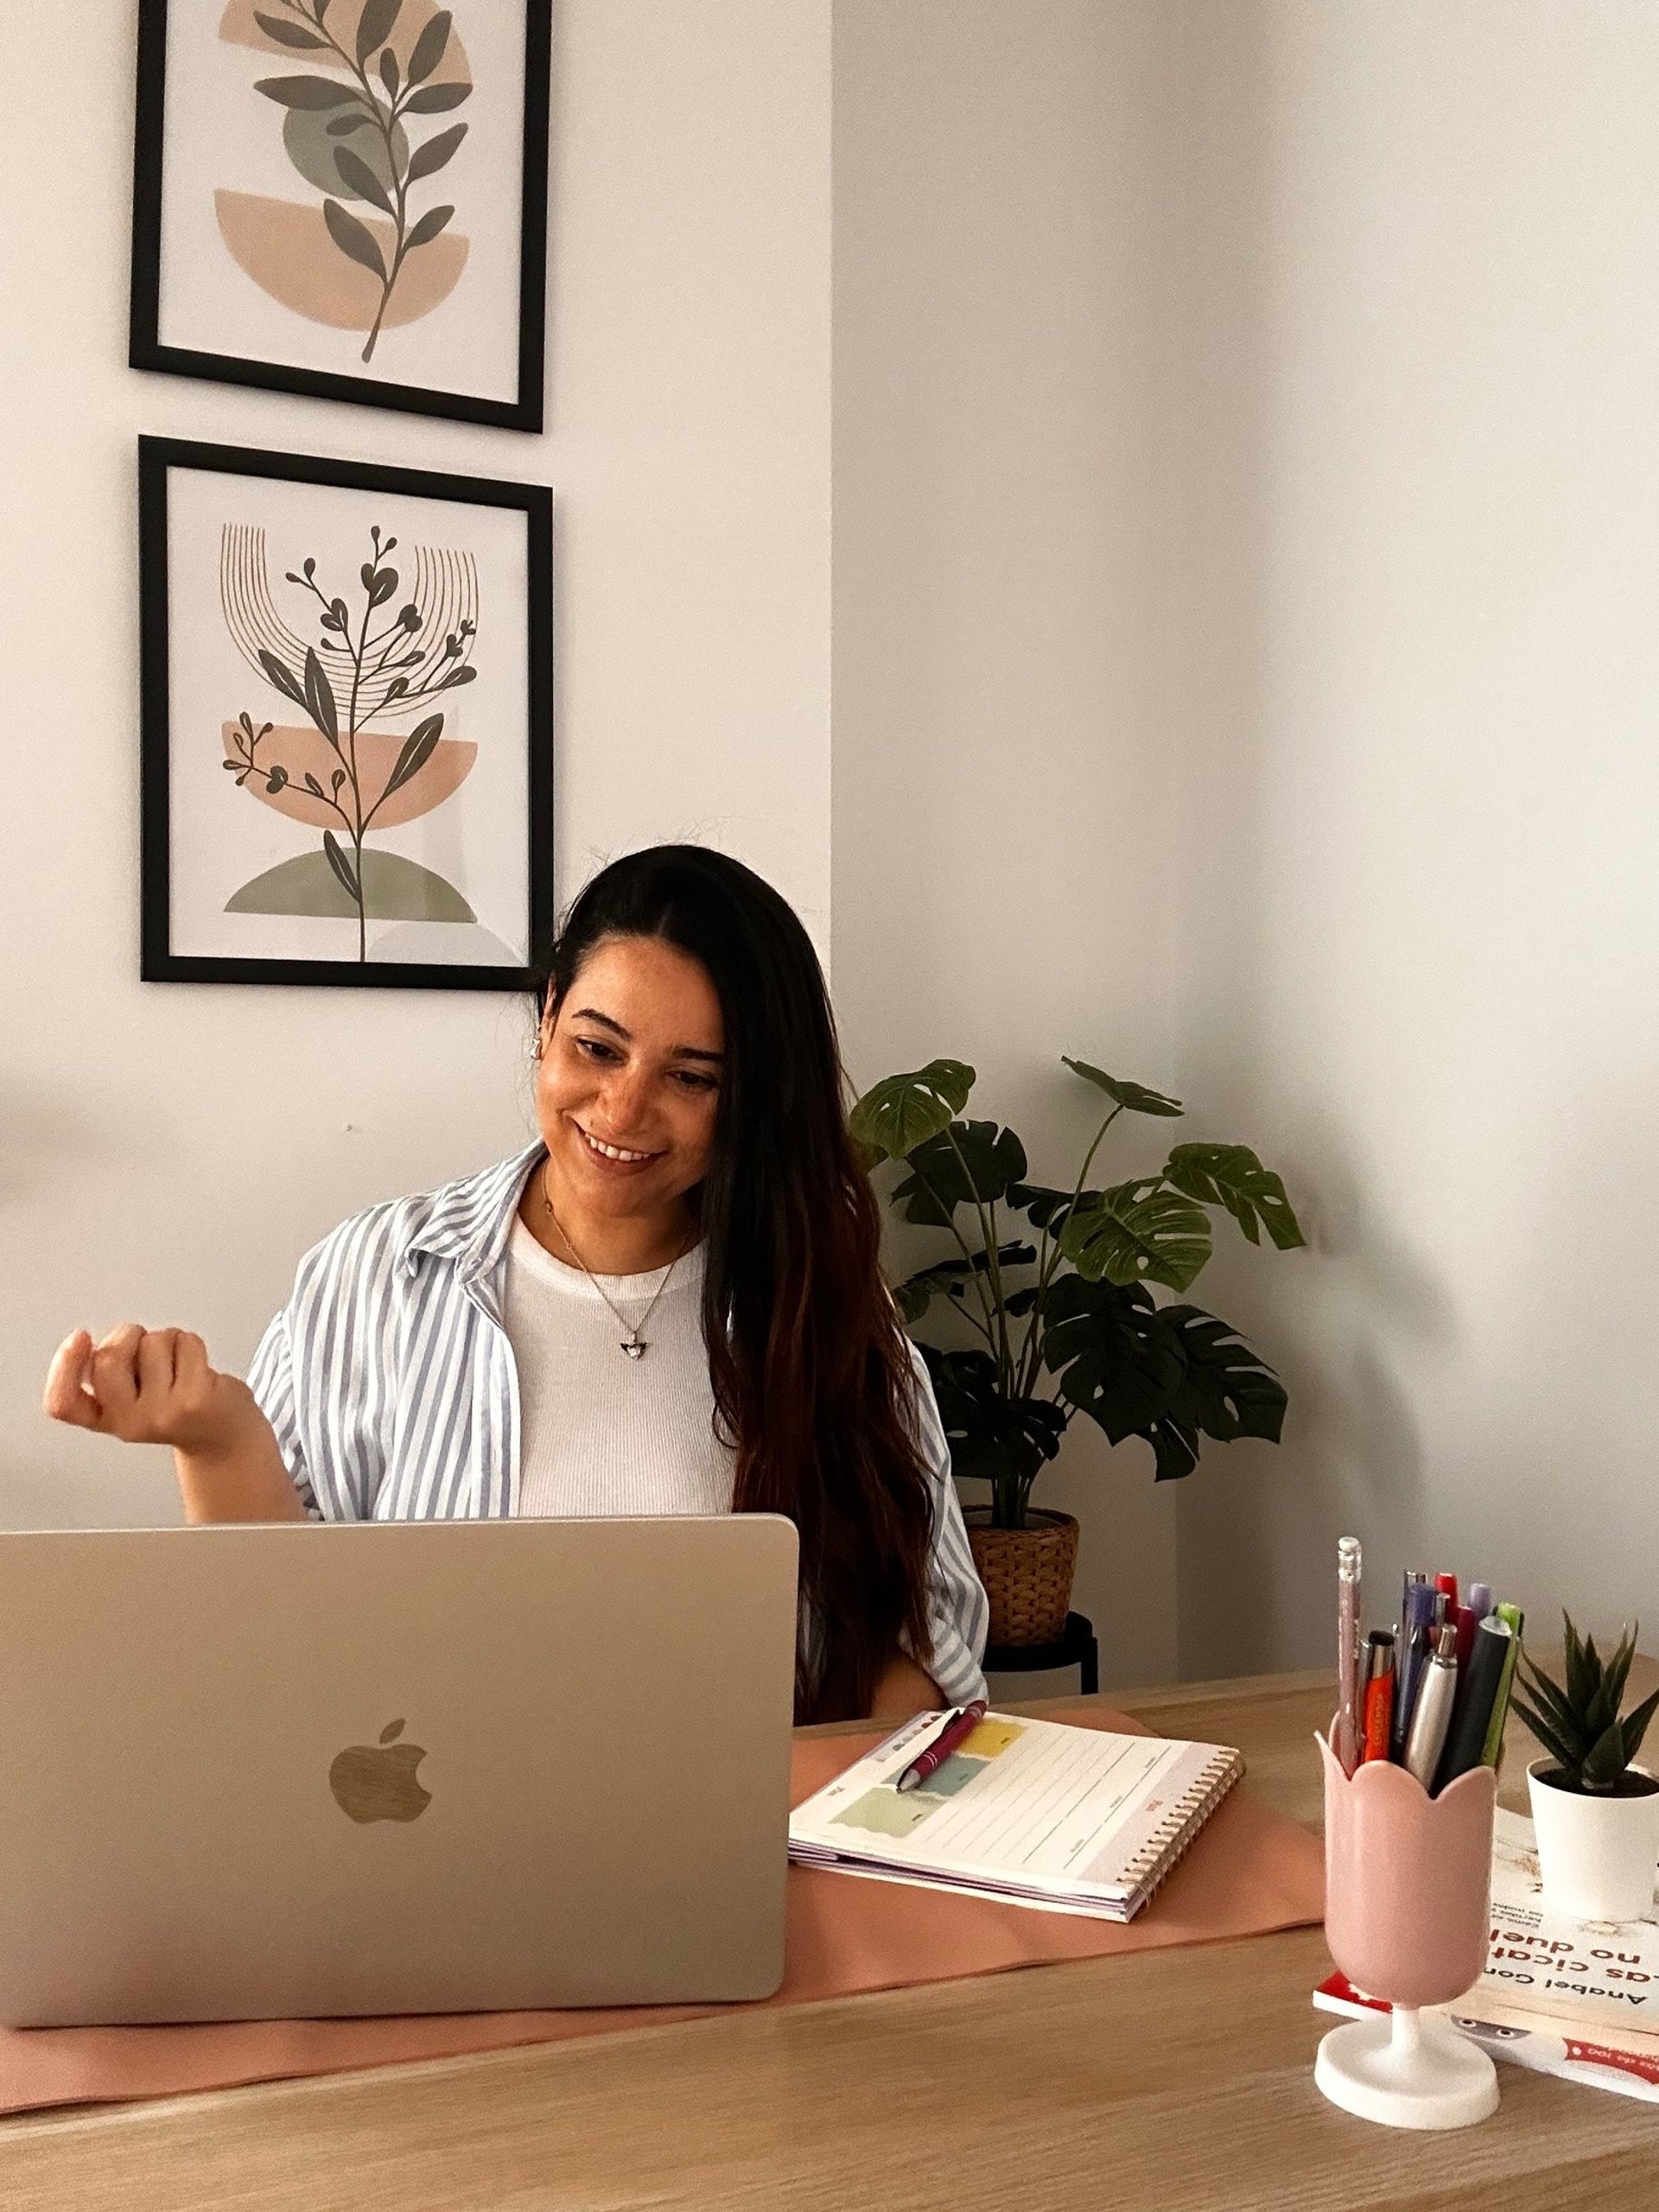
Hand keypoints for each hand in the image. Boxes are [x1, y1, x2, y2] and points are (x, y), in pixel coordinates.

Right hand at [43, 1326, 259, 1458]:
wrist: (225, 1439)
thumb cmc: (179, 1409)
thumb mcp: (133, 1399)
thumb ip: (110, 1374)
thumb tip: (91, 1342)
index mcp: (107, 1419)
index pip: (63, 1403)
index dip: (63, 1367)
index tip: (79, 1337)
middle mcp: (130, 1422)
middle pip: (107, 1359)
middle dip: (126, 1334)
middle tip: (142, 1342)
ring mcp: (162, 1412)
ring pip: (152, 1343)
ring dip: (167, 1340)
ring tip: (178, 1363)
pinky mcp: (194, 1399)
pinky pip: (185, 1343)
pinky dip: (192, 1343)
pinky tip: (197, 1366)